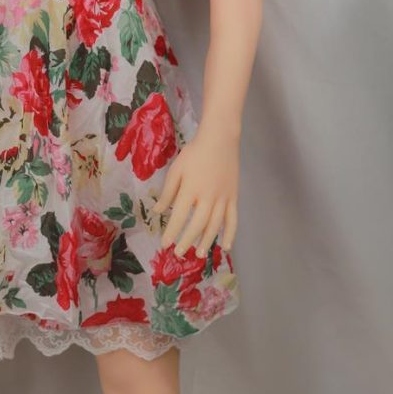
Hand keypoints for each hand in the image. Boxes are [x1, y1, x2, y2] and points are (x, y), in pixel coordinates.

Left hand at [152, 127, 238, 256]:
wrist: (220, 139)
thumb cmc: (194, 153)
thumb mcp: (176, 170)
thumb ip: (168, 192)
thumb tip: (158, 211)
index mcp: (190, 190)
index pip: (179, 217)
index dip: (171, 232)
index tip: (164, 244)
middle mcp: (208, 198)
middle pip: (197, 225)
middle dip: (187, 241)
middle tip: (178, 253)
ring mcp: (223, 199)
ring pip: (215, 225)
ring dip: (206, 241)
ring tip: (198, 254)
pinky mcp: (234, 197)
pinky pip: (233, 219)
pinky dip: (230, 234)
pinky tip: (226, 246)